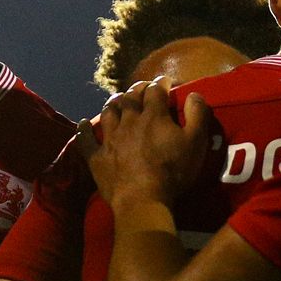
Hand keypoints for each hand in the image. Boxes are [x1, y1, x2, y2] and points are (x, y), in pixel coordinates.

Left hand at [82, 79, 211, 209]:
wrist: (142, 199)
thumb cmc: (173, 171)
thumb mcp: (195, 143)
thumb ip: (197, 115)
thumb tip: (193, 93)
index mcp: (153, 116)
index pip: (155, 90)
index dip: (160, 83)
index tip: (165, 81)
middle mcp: (129, 120)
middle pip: (130, 97)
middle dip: (137, 89)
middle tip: (143, 88)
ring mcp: (110, 138)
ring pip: (108, 112)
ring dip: (114, 103)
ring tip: (118, 100)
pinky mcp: (97, 156)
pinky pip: (86, 139)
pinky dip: (84, 130)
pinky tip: (83, 123)